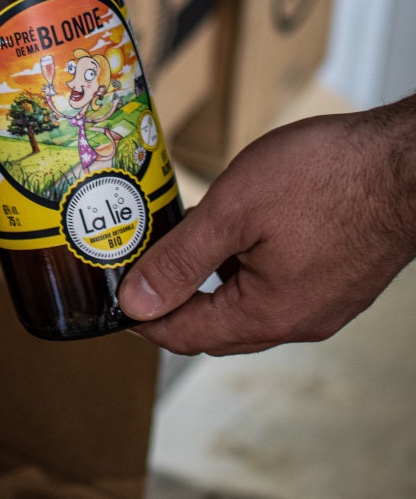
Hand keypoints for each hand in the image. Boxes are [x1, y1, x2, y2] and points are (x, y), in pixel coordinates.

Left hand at [120, 107, 415, 354]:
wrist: (411, 161)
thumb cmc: (329, 176)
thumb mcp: (233, 211)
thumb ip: (179, 260)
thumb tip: (135, 302)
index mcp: (268, 314)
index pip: (183, 338)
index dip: (141, 319)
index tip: (113, 296)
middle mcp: (301, 321)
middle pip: (215, 329)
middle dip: (172, 303)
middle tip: (139, 267)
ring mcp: (327, 303)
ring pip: (248, 308)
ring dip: (210, 283)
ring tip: (182, 240)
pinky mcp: (343, 280)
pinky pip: (280, 289)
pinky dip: (246, 270)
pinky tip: (237, 231)